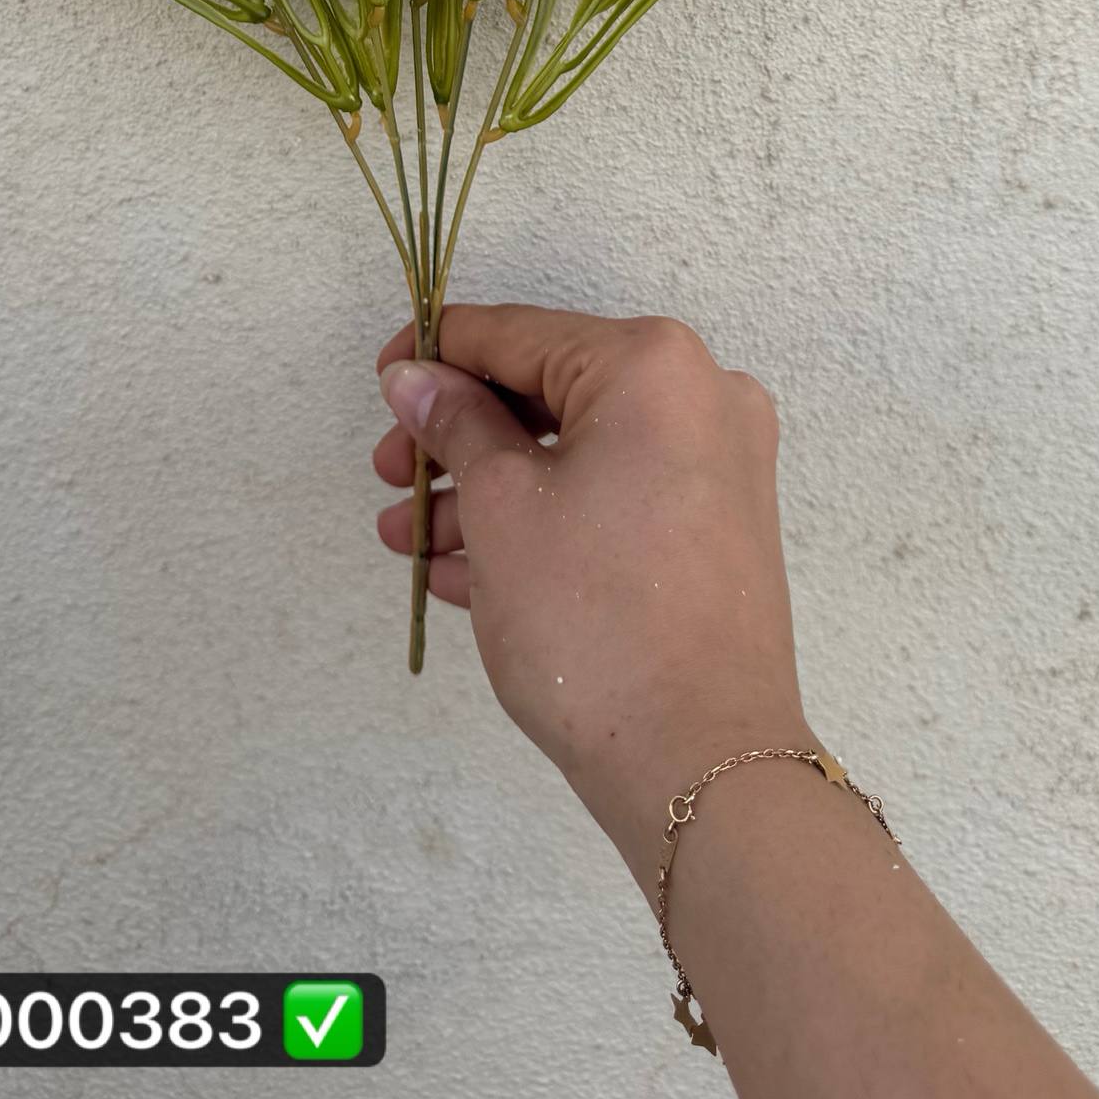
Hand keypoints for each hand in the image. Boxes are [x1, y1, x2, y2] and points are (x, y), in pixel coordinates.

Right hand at [374, 302, 807, 872]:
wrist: (701, 764)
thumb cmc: (594, 620)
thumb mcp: (501, 508)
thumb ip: (454, 424)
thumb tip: (414, 377)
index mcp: (652, 366)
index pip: (518, 334)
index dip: (436, 354)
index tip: (380, 380)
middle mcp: (701, 399)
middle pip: (548, 396)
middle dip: (458, 440)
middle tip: (390, 477)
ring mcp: (718, 468)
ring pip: (576, 457)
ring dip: (487, 493)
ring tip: (408, 543)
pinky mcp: (716, 533)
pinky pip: (611, 502)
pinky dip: (542, 525)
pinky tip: (460, 573)